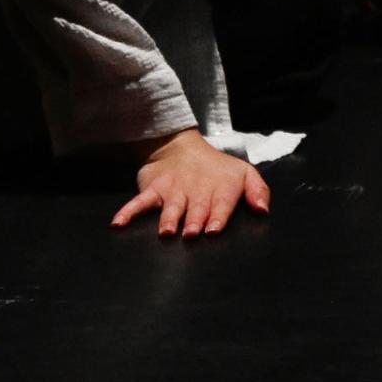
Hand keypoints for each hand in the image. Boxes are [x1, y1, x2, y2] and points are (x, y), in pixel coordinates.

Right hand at [111, 127, 271, 238]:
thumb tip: (263, 211)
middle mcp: (198, 189)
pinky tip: (119, 224)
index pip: (222, 203)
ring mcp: (174, 189)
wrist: (181, 147)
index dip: (218, 216)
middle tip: (191, 234)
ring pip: (172, 206)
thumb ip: (258, 191)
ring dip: (169, 218)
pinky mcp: (154, 189)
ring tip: (167, 231)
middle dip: (194, 221)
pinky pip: (140, 202)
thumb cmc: (217, 169)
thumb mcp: (244, 174)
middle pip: (197, 208)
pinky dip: (128, 212)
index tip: (214, 230)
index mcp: (222, 187)